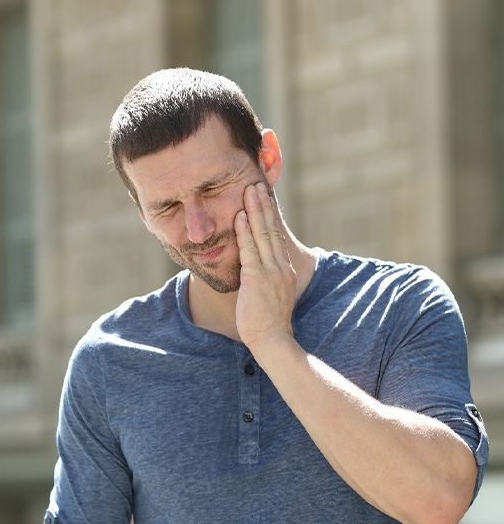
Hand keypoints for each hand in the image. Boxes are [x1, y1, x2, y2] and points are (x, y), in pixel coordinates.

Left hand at [234, 182, 296, 352]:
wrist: (272, 339)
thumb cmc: (268, 322)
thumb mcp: (271, 295)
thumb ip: (266, 279)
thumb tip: (255, 271)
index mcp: (285, 270)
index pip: (276, 236)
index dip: (270, 216)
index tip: (266, 199)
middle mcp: (281, 266)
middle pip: (271, 229)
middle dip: (264, 205)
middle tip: (258, 184)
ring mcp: (271, 271)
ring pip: (262, 233)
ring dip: (254, 210)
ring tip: (250, 190)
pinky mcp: (257, 277)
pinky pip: (249, 249)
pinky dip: (244, 231)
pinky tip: (238, 216)